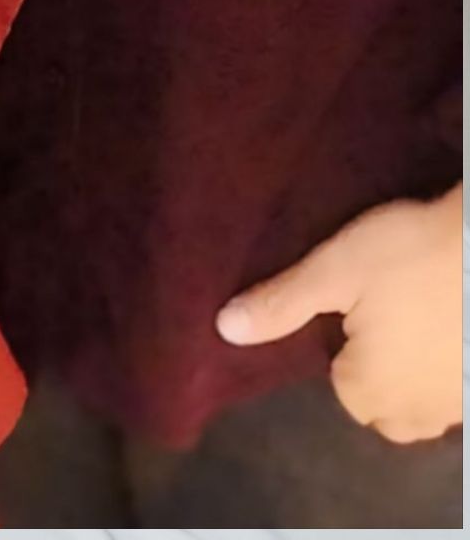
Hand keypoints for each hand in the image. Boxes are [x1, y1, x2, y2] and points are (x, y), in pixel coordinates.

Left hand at [217, 185, 462, 442]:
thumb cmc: (411, 255)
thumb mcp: (335, 269)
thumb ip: (283, 303)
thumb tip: (225, 330)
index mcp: (372, 393)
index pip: (341, 386)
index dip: (343, 343)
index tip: (355, 303)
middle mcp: (420, 415)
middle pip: (383, 405)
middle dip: (379, 368)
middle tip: (385, 307)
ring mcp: (459, 407)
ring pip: (423, 403)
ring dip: (416, 372)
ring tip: (416, 313)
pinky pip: (454, 390)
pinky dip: (448, 364)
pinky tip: (446, 321)